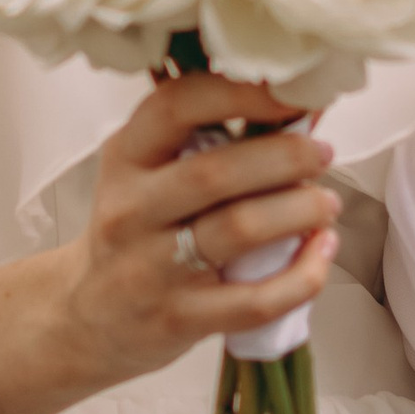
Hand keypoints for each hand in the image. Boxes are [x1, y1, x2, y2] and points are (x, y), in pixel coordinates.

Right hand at [55, 74, 341, 391]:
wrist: (87, 318)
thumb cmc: (136, 232)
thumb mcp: (146, 176)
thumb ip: (207, 143)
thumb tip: (299, 110)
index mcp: (126, 158)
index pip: (176, 107)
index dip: (240, 94)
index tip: (291, 95)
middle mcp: (131, 209)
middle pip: (216, 172)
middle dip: (285, 157)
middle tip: (321, 154)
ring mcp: (152, 269)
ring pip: (238, 230)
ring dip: (299, 210)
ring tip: (326, 204)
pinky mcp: (178, 319)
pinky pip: (254, 300)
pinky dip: (302, 276)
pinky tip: (321, 252)